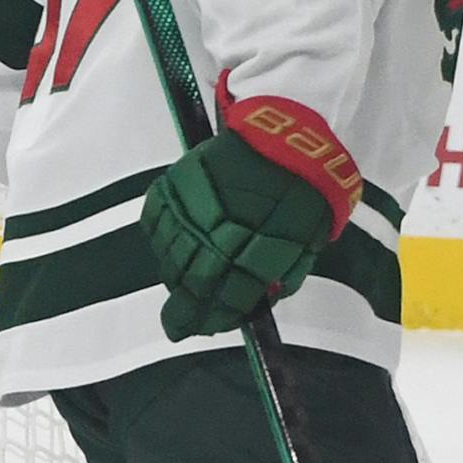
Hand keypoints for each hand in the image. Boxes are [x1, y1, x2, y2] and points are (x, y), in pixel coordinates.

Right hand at [140, 95, 362, 339]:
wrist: (286, 134)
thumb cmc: (305, 188)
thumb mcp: (308, 240)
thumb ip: (283, 274)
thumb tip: (262, 298)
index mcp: (252, 253)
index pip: (224, 300)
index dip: (214, 320)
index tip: (207, 327)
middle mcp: (212, 237)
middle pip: (189, 285)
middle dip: (185, 310)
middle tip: (181, 323)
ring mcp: (188, 210)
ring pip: (169, 258)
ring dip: (175, 275)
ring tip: (184, 281)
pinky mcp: (172, 185)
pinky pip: (155, 223)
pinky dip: (162, 239)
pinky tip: (173, 244)